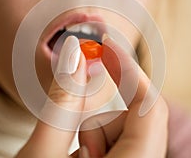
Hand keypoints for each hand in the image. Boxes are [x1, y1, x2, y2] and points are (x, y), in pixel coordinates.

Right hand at [16, 35, 167, 157]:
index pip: (150, 107)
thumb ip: (60, 103)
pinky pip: (117, 142)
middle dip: (97, 119)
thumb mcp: (40, 154)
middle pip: (135, 120)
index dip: (128, 68)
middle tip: (71, 141)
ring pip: (122, 131)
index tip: (106, 43)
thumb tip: (75, 51)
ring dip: (91, 135)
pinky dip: (95, 143)